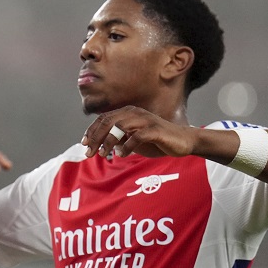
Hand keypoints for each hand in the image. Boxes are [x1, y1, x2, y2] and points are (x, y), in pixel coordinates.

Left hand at [82, 106, 197, 159]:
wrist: (183, 141)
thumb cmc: (157, 141)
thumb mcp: (133, 140)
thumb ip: (119, 139)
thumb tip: (99, 145)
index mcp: (128, 113)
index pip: (104, 118)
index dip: (92, 130)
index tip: (84, 143)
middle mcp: (135, 113)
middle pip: (109, 121)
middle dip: (96, 137)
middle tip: (89, 152)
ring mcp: (145, 120)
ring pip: (120, 126)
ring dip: (109, 141)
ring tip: (103, 154)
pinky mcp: (155, 130)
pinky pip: (137, 136)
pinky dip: (127, 146)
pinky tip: (121, 154)